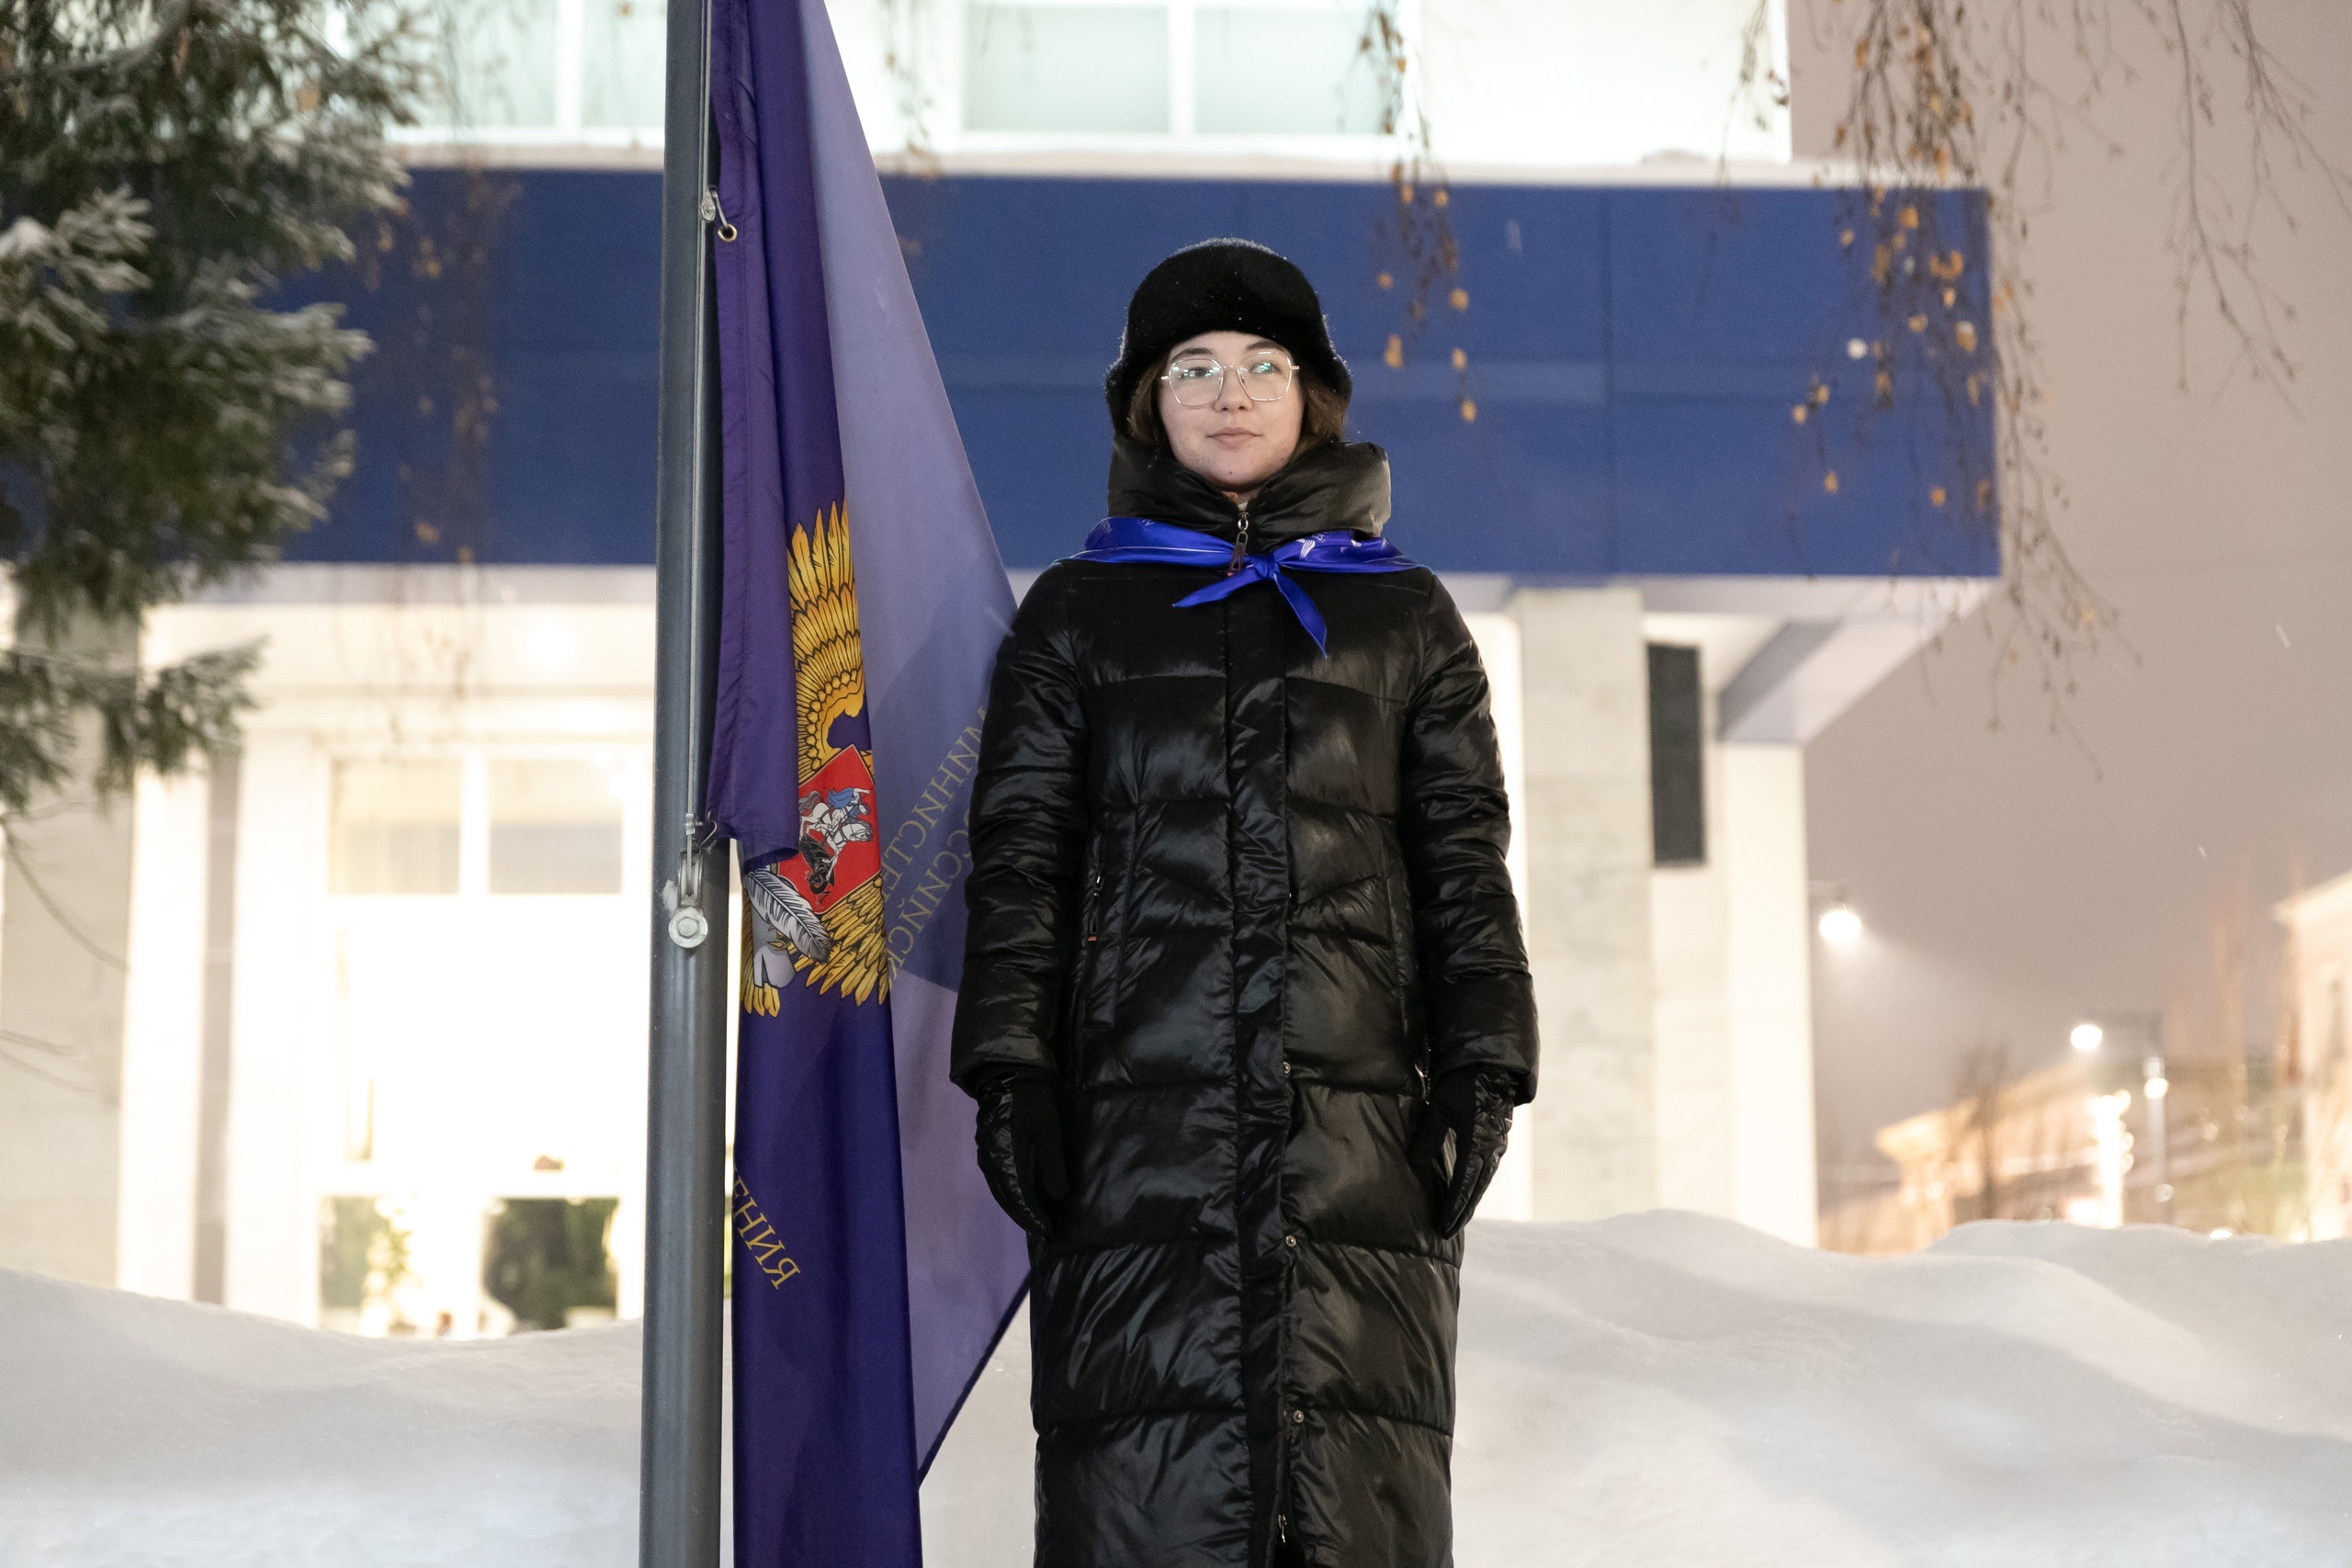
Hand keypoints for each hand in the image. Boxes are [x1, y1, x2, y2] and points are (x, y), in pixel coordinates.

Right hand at [975, 1072, 1067, 1238]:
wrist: (1007, 1075)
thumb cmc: (1033, 1102)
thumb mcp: (1049, 1131)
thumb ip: (1052, 1165)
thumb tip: (1057, 1197)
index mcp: (1006, 1159)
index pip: (1020, 1199)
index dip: (1033, 1217)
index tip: (1047, 1232)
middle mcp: (991, 1163)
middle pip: (1007, 1200)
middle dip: (1025, 1217)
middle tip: (1042, 1232)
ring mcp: (985, 1156)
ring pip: (1000, 1192)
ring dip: (1016, 1208)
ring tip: (1033, 1219)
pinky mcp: (986, 1150)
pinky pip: (996, 1181)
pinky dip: (1009, 1195)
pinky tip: (1020, 1198)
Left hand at [1409, 1066, 1519, 1237]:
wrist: (1489, 1065)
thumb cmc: (1461, 1083)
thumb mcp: (1440, 1109)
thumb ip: (1427, 1136)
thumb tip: (1413, 1163)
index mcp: (1477, 1144)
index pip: (1464, 1185)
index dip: (1453, 1208)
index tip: (1443, 1227)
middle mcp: (1491, 1150)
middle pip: (1476, 1190)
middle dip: (1462, 1212)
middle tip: (1447, 1232)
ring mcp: (1497, 1146)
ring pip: (1482, 1181)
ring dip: (1470, 1201)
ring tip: (1456, 1219)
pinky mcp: (1497, 1140)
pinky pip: (1486, 1170)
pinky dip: (1475, 1185)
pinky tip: (1467, 1192)